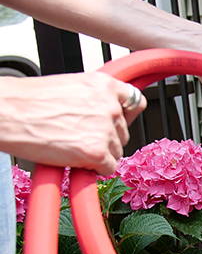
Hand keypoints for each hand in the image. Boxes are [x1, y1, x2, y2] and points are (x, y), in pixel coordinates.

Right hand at [0, 72, 145, 174]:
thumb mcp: (70, 87)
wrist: (5, 112)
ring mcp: (105, 130)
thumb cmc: (27, 100)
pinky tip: (75, 160)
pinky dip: (94, 168)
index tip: (122, 120)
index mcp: (103, 85)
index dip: (128, 114)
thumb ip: (94, 99)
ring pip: (116, 151)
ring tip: (72, 145)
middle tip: (81, 136)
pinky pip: (108, 168)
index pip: (136, 101)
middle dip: (106, 137)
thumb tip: (104, 115)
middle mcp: (110, 106)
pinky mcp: (97, 152)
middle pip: (124, 131)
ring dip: (99, 153)